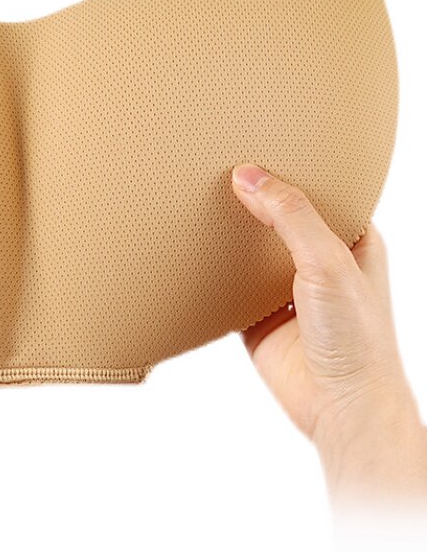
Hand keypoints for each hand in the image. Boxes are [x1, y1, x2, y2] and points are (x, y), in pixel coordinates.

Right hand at [231, 164, 426, 509]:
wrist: (339, 405)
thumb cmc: (357, 336)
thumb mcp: (327, 261)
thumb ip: (289, 215)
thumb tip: (247, 175)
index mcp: (350, 241)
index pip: (319, 193)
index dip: (293, 171)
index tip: (260, 145)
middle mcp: (318, 263)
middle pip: (279, 220)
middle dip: (254, 201)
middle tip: (220, 169)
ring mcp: (285, 291)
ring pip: (250, 253)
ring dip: (231, 238)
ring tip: (200, 203)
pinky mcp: (257, 318)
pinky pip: (228, 289)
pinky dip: (212, 277)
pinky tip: (193, 256)